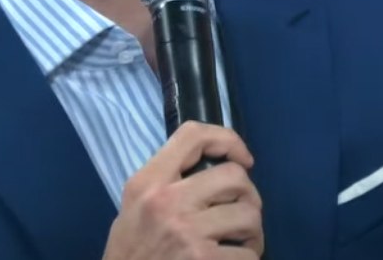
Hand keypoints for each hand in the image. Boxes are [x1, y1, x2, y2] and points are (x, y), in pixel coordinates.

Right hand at [103, 121, 263, 259]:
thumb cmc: (130, 252)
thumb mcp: (134, 206)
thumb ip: (166, 183)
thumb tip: (215, 169)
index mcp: (148, 182)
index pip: (193, 136)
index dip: (228, 140)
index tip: (242, 159)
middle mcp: (167, 201)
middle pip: (234, 176)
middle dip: (248, 196)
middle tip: (240, 214)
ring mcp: (187, 233)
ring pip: (249, 216)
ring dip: (252, 233)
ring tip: (241, 244)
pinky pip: (248, 255)